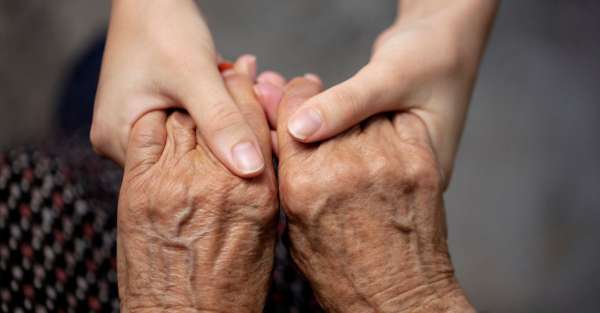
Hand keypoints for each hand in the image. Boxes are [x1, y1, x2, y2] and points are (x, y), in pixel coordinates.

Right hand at [92, 0, 265, 176]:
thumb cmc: (163, 27)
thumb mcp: (196, 76)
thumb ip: (222, 122)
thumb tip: (251, 170)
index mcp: (117, 141)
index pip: (177, 173)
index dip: (220, 159)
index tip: (255, 137)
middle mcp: (120, 143)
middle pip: (184, 158)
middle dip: (222, 134)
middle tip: (255, 105)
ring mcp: (134, 128)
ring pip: (191, 140)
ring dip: (220, 119)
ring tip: (243, 90)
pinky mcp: (151, 114)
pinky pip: (189, 123)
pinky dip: (212, 109)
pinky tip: (228, 88)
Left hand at [116, 59, 276, 311]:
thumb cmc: (230, 290)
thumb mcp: (264, 238)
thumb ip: (262, 189)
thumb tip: (259, 159)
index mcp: (256, 192)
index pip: (257, 124)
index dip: (254, 95)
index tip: (253, 79)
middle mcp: (217, 181)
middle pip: (221, 113)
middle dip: (226, 89)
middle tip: (231, 72)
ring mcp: (174, 182)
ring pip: (184, 119)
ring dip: (191, 102)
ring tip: (198, 92)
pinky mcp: (138, 189)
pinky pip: (147, 133)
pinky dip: (156, 120)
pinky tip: (165, 118)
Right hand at [276, 77, 474, 312]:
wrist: (400, 300)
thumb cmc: (344, 276)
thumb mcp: (297, 232)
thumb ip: (289, 180)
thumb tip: (282, 142)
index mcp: (304, 182)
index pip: (292, 111)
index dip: (292, 97)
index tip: (296, 94)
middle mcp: (345, 164)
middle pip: (326, 104)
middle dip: (321, 104)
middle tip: (323, 109)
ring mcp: (387, 160)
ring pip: (365, 111)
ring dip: (357, 116)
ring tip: (355, 134)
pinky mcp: (420, 161)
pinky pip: (398, 122)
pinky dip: (390, 125)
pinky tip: (383, 142)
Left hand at [284, 1, 497, 184]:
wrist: (447, 38)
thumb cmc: (433, 55)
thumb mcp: (392, 78)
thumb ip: (348, 103)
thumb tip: (299, 129)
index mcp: (409, 177)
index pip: (345, 180)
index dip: (300, 154)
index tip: (265, 121)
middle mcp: (388, 178)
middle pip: (327, 170)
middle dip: (286, 134)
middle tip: (258, 95)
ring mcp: (375, 163)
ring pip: (321, 152)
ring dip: (288, 121)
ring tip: (263, 88)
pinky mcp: (362, 145)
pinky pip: (325, 136)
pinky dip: (301, 114)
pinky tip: (276, 91)